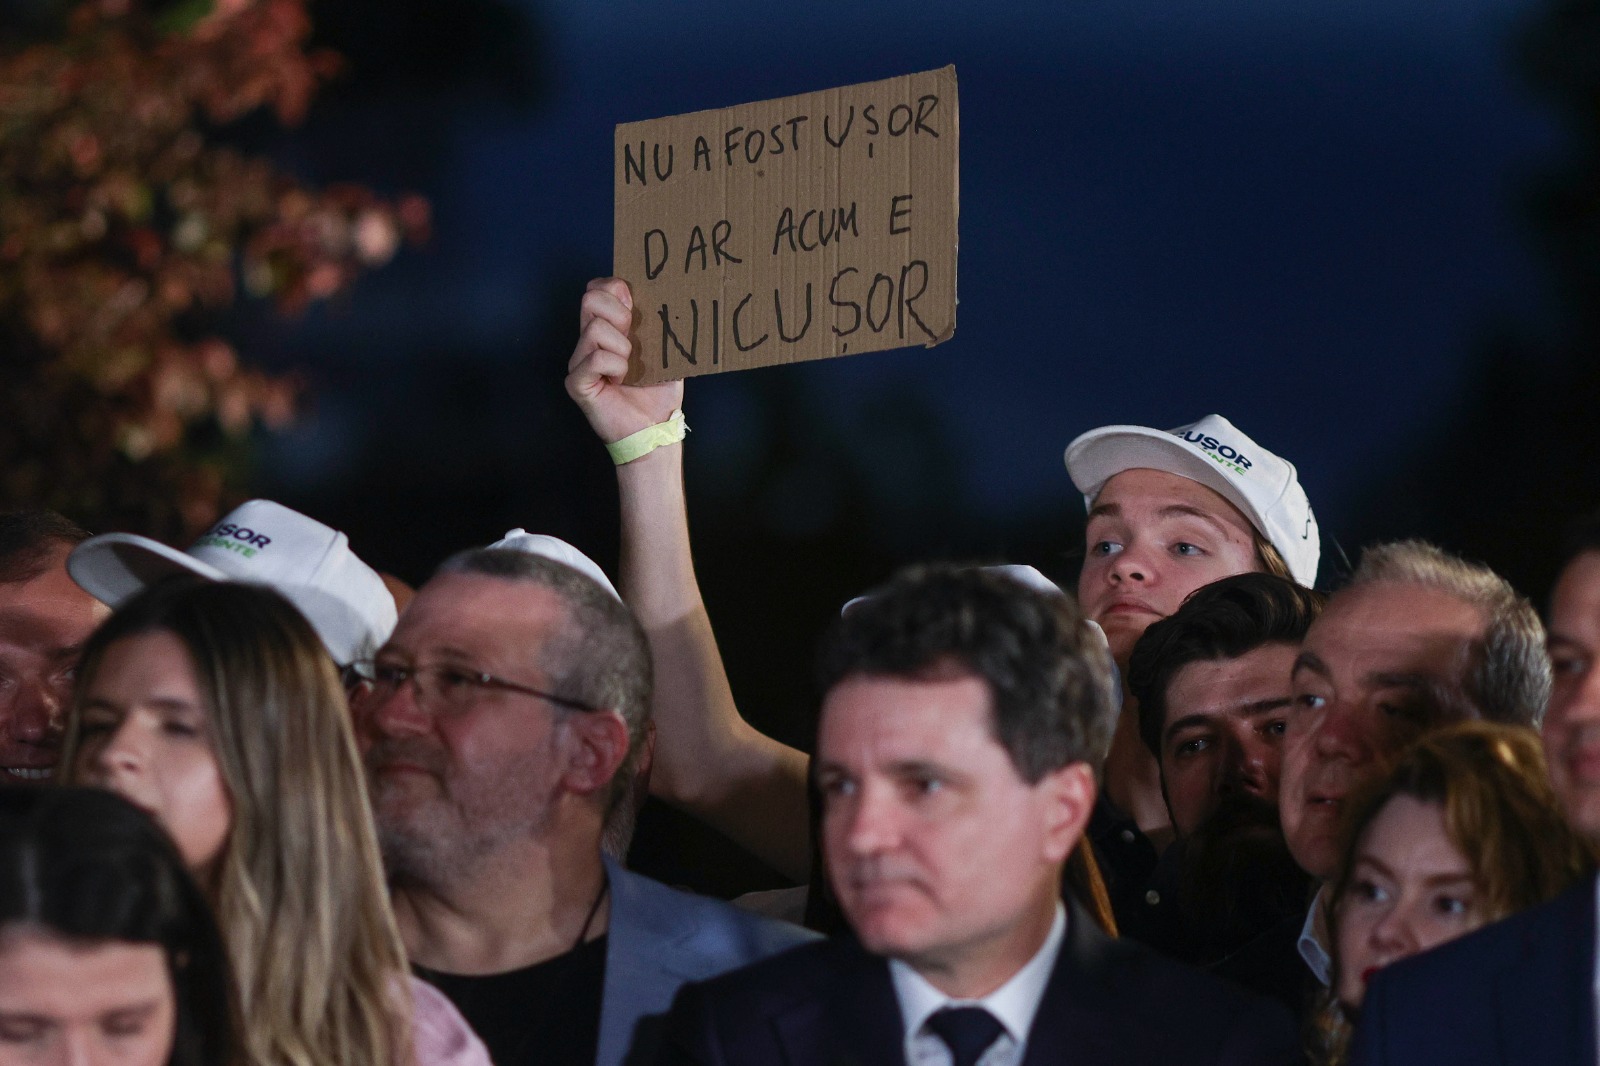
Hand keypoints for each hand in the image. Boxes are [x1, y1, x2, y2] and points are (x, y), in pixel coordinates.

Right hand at [566, 277, 683, 443]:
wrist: (655, 430)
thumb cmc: (658, 393)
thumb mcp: (665, 351)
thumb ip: (659, 324)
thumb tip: (667, 296)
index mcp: (607, 329)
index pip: (597, 288)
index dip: (616, 289)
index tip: (636, 307)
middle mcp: (588, 341)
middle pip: (590, 298)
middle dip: (619, 314)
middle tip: (634, 339)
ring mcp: (579, 361)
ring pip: (595, 329)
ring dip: (623, 348)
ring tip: (629, 369)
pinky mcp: (577, 382)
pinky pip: (594, 357)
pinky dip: (615, 366)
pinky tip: (620, 381)